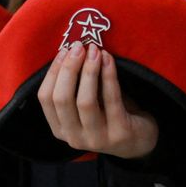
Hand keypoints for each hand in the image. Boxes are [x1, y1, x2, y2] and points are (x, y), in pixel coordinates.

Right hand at [38, 41, 158, 158]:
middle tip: (79, 47)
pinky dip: (108, 76)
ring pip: (85, 101)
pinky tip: (108, 59)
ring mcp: (97, 139)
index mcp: (60, 129)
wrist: (140, 139)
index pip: (45, 98)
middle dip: (69, 68)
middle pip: (62, 99)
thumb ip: (74, 85)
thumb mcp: (85, 103)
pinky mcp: (119, 134)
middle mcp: (74, 139)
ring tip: (94, 50)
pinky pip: (111, 100)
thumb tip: (69, 51)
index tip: (64, 50)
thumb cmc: (108, 114)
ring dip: (89, 71)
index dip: (53, 72)